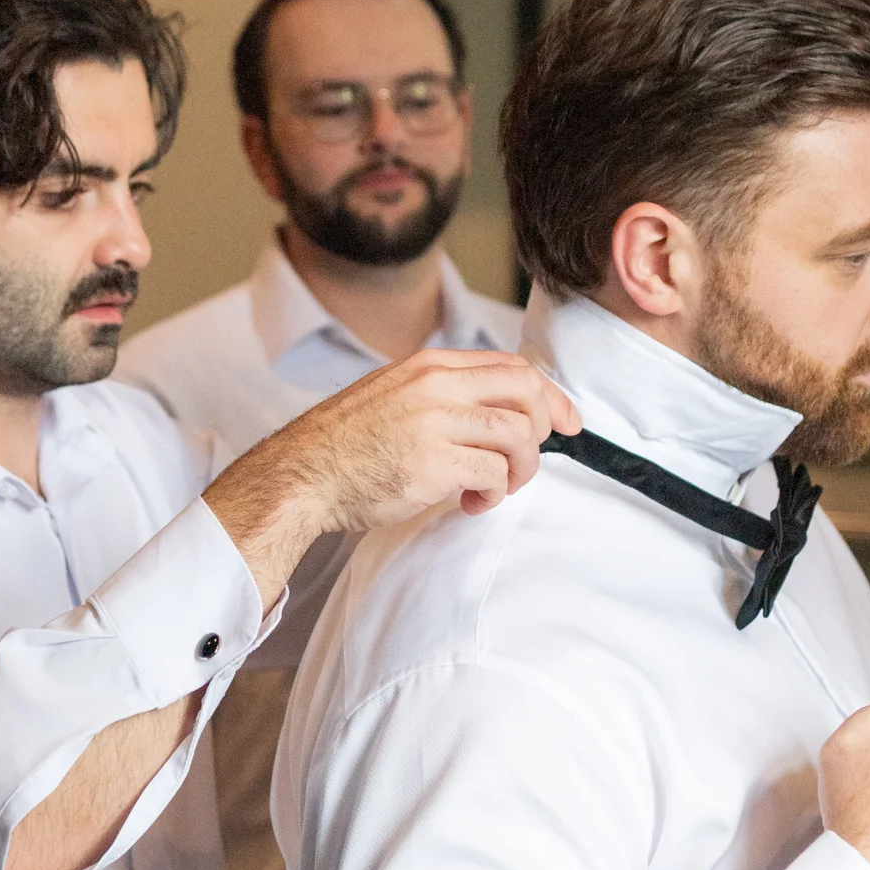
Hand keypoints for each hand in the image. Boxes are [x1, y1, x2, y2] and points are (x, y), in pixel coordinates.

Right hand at [205, 349, 580, 607]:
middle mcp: (437, 385)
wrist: (302, 474)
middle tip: (527, 461)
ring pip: (519, 435)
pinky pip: (495, 475)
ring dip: (521, 469)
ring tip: (495, 488)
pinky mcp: (433, 465)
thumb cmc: (349, 443)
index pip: (514, 367)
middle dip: (544, 429)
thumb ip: (446, 393)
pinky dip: (495, 495)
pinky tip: (473, 504)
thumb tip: (504, 410)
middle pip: (527, 393)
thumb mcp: (397, 394)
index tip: (567, 421)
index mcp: (432, 365)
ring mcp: (435, 423)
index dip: (551, 395)